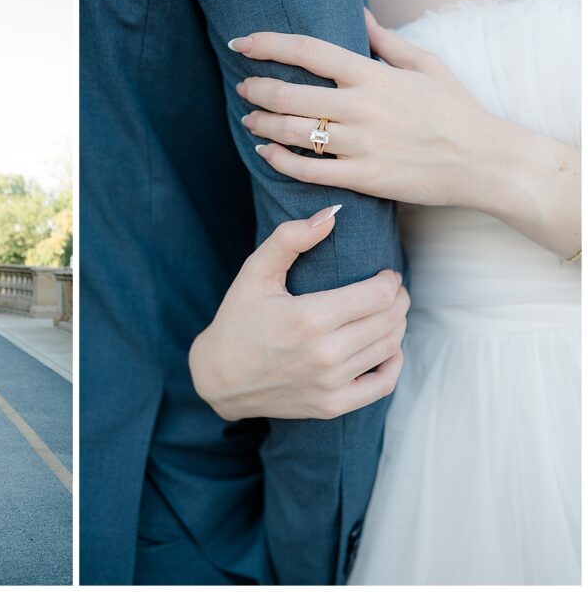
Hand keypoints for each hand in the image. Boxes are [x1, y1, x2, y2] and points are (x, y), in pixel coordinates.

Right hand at [188, 205, 407, 420]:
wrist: (220, 377)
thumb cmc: (238, 319)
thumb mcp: (254, 272)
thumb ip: (290, 238)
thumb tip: (332, 215)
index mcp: (308, 317)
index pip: (377, 296)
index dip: (390, 281)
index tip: (385, 274)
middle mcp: (324, 353)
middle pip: (389, 320)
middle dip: (398, 299)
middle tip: (391, 290)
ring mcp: (330, 383)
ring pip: (389, 348)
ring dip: (397, 325)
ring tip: (387, 312)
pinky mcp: (333, 404)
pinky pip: (383, 384)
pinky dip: (393, 362)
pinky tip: (387, 347)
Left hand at [229, 8, 500, 207]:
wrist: (485, 161)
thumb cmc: (456, 110)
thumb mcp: (426, 65)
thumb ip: (385, 41)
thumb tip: (358, 13)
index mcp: (374, 75)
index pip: (308, 50)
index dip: (267, 44)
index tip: (241, 43)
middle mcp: (363, 107)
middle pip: (289, 94)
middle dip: (256, 89)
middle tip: (242, 87)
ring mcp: (362, 144)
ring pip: (293, 133)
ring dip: (262, 125)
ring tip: (249, 120)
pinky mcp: (364, 177)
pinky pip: (308, 170)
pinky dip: (279, 162)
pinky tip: (265, 154)